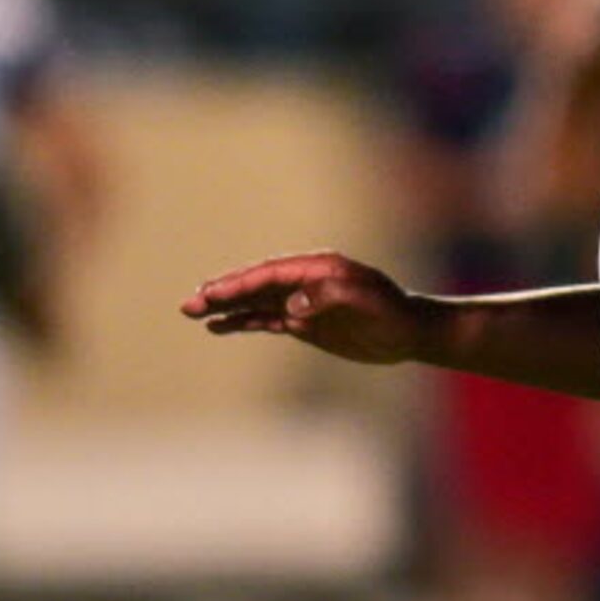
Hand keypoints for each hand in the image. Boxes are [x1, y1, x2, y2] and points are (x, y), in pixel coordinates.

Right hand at [180, 252, 427, 366]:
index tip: (214, 293)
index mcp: (318, 268)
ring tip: (192, 312)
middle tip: (190, 303)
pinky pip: (266, 319)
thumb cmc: (391, 312)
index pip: (271, 274)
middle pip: (256, 285)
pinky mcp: (304, 322)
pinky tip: (219, 326)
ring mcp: (302, 301)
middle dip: (223, 293)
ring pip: (256, 302)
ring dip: (226, 307)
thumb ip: (329, 297)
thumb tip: (292, 306)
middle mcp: (305, 281)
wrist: (409, 332)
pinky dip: (242, 322)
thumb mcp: (365, 301)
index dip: (241, 283)